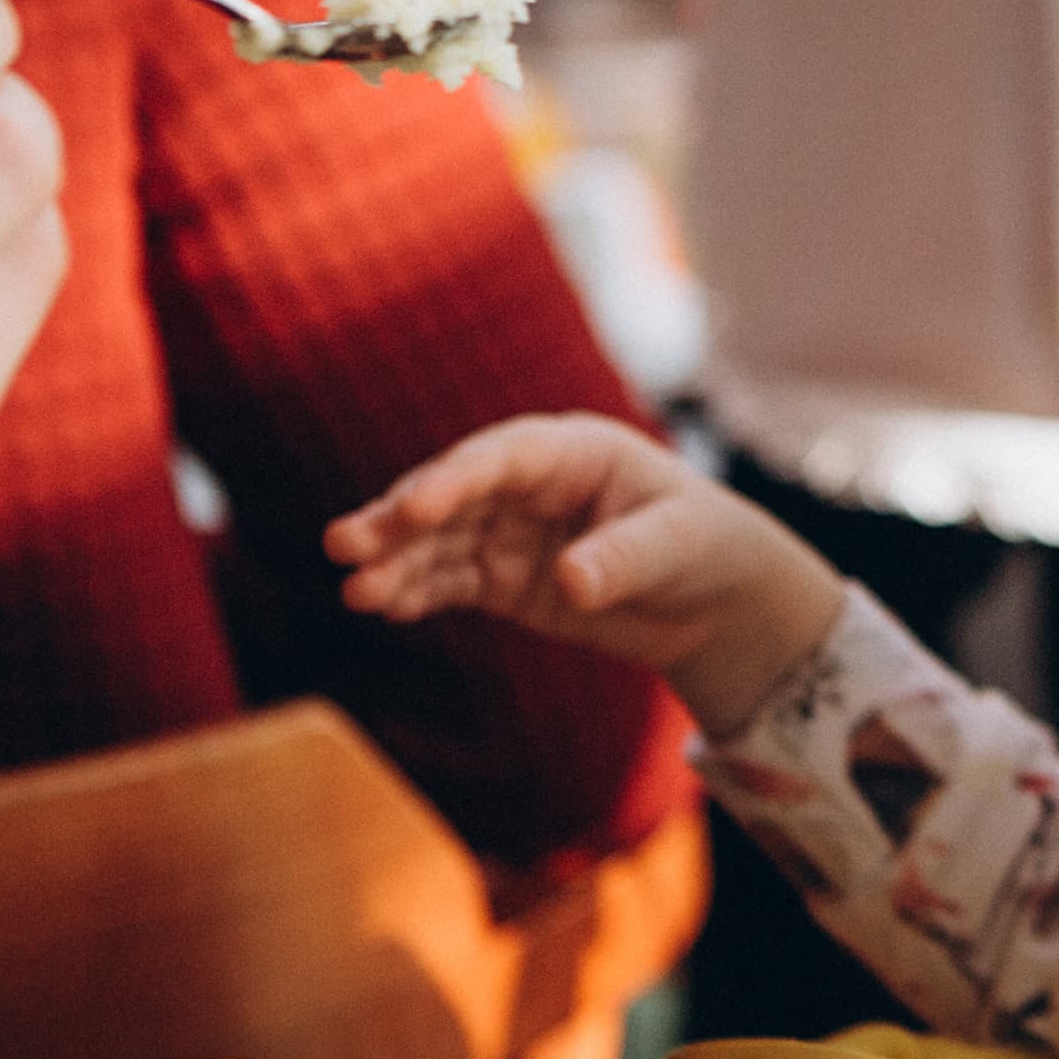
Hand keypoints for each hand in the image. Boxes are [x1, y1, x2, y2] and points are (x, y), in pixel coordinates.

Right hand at [326, 412, 842, 734]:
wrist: (713, 598)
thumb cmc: (704, 546)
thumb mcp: (678, 546)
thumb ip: (624, 558)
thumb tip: (572, 582)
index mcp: (572, 451)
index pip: (501, 457)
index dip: (456, 479)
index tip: (415, 507)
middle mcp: (529, 486)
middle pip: (452, 496)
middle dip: (398, 520)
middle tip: (344, 544)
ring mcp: (510, 532)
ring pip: (439, 543)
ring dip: (396, 564)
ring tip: (357, 592)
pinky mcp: (503, 579)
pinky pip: (451, 582)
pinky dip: (418, 594)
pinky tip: (387, 608)